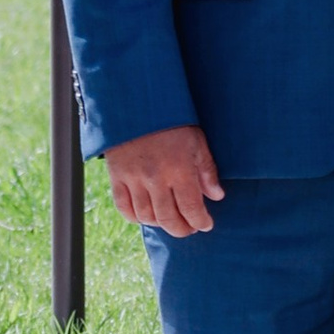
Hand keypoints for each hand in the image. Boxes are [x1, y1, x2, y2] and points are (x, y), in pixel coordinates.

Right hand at [106, 125, 224, 235]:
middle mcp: (156, 178)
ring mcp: (134, 179)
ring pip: (147, 216)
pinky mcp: (117, 177)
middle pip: (169, 219)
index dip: (200, 221)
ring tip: (171, 221)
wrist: (137, 104)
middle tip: (190, 228)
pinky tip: (146, 215)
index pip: (191, 209)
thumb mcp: (197, 141)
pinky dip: (135, 217)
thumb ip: (207, 170)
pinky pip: (124, 207)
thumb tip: (217, 196)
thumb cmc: (172, 121)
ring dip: (161, 224)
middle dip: (182, 229)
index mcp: (179, 169)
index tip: (206, 224)